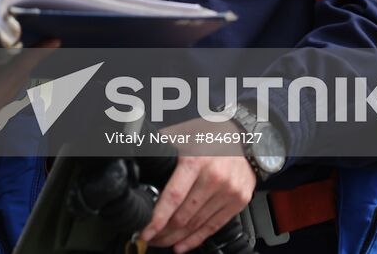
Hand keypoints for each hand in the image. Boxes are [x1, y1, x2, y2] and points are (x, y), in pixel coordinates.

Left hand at [140, 123, 255, 251]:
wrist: (243, 136)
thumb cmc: (208, 134)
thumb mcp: (181, 134)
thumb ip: (160, 147)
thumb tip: (134, 152)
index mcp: (195, 161)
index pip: (173, 197)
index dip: (157, 219)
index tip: (145, 231)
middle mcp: (214, 178)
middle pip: (183, 216)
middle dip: (163, 231)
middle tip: (149, 237)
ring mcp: (228, 192)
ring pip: (196, 224)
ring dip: (176, 237)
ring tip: (162, 241)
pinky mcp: (238, 201)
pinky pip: (214, 226)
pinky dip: (196, 239)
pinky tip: (182, 245)